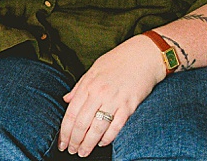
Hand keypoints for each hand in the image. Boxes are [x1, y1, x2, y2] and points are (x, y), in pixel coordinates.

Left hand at [58, 35, 163, 156]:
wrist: (144, 55)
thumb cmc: (119, 60)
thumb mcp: (94, 68)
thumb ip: (79, 86)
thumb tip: (66, 99)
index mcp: (88, 84)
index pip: (71, 113)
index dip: (65, 131)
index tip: (62, 141)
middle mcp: (99, 93)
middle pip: (82, 123)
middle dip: (74, 140)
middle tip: (71, 150)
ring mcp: (115, 100)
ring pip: (97, 128)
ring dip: (88, 143)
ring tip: (83, 152)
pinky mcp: (129, 106)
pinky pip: (116, 127)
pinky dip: (108, 138)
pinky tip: (101, 143)